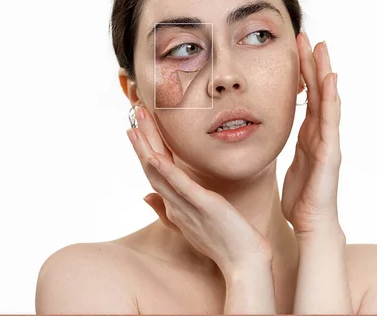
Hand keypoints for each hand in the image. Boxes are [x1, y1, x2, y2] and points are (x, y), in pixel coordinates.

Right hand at [126, 107, 271, 273]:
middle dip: (142, 139)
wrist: (244, 263)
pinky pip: (180, 187)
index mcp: (174, 205)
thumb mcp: (191, 223)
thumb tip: (144, 195)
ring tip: (135, 125)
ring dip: (145, 148)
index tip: (139, 125)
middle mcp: (175, 205)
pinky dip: (166, 171)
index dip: (145, 147)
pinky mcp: (204, 206)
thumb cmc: (223, 243)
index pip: (156, 171)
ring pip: (159, 174)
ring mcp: (186, 206)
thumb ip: (167, 209)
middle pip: (152, 168)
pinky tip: (154, 156)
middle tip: (133, 112)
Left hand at [281, 32, 342, 236]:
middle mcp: (321, 133)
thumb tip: (273, 131)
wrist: (313, 223)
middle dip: (314, 64)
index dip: (302, 72)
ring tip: (321, 48)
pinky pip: (330, 122)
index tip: (295, 48)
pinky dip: (331, 100)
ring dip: (325, 73)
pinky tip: (330, 80)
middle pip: (318, 92)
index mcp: (309, 134)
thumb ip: (287, 144)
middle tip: (308, 36)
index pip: (306, 96)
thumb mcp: (290, 163)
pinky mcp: (330, 153)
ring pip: (327, 100)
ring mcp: (329, 141)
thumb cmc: (301, 197)